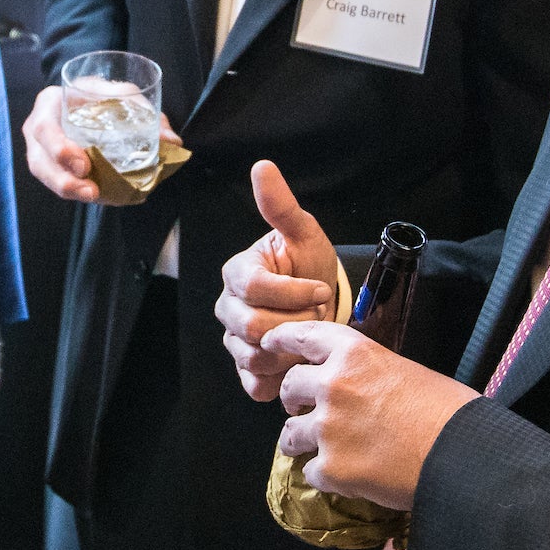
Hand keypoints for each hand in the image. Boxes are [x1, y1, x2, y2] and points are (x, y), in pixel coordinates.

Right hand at [22, 85, 179, 202]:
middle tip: (92, 191)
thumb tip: (172, 140)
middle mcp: (39, 129)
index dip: (59, 150)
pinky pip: (62, 184)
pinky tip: (107, 197)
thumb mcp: (121, 93)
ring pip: (48, 179)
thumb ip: (143, 111)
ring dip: (72, 192)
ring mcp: (43, 152)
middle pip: (40, 162)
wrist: (90, 99)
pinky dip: (82, 193)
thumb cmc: (101, 93)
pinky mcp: (54, 168)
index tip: (84, 165)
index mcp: (49, 104)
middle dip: (64, 182)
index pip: (43, 128)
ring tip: (99, 198)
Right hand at [215, 161, 338, 399]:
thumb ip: (281, 205)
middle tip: (317, 312)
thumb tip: (262, 167)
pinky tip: (297, 360)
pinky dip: (281, 378)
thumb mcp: (304, 233)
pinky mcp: (245, 368)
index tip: (320, 289)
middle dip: (295, 322)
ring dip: (293, 350)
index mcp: (237, 272)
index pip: (254, 289)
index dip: (292, 292)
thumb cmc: (309, 264)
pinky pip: (255, 383)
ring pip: (254, 356)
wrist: (322, 301)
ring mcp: (233, 340)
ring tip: (309, 334)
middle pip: (251, 327)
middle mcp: (227, 306)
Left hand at [264, 320, 476, 512]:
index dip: (281, 340)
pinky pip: (310, 472)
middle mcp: (333, 384)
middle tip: (302, 411)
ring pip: (290, 434)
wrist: (463, 454)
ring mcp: (327, 427)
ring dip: (302, 442)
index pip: (302, 336)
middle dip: (292, 401)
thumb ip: (367, 372)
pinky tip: (346, 478)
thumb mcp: (404, 370)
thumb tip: (357, 385)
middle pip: (289, 387)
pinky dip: (324, 477)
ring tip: (322, 451)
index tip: (268, 344)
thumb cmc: (447, 411)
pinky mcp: (332, 468)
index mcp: (354, 352)